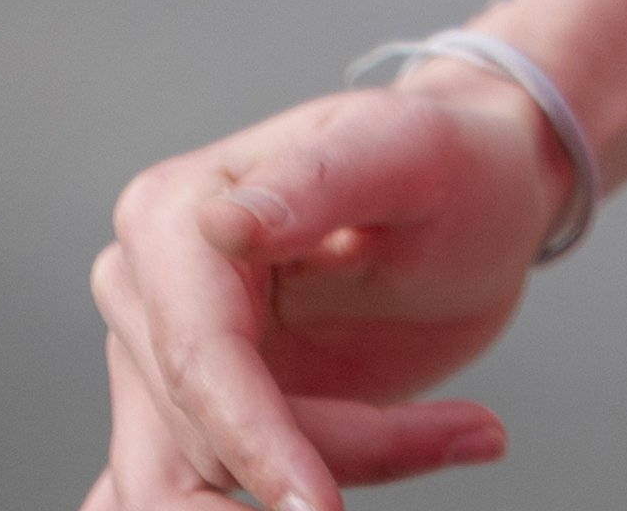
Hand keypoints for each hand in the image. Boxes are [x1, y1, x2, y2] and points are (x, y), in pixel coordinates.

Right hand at [81, 73, 549, 507]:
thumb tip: (222, 226)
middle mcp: (143, 292)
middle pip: (209, 439)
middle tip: (461, 432)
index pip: (199, 362)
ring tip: (448, 433)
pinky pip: (198, 500)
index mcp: (171, 214)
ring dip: (325, 478)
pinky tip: (353, 481)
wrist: (482, 201)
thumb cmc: (452, 163)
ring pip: (204, 485)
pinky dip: (273, 504)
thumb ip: (319, 181)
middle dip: (338, 451)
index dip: (259, 443)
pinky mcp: (192, 419)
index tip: (320, 509)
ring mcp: (157, 364)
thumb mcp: (413, 152)